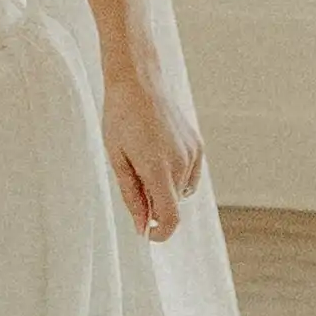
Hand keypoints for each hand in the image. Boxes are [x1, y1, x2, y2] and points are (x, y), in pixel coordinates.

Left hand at [104, 48, 205, 245]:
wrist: (139, 82)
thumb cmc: (120, 118)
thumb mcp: (117, 159)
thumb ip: (132, 195)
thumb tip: (141, 225)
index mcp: (158, 168)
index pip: (170, 218)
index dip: (160, 233)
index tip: (147, 232)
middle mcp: (181, 163)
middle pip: (173, 204)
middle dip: (154, 202)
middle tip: (132, 176)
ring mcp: (193, 154)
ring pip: (181, 190)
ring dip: (165, 188)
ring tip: (144, 159)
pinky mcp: (198, 145)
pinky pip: (190, 175)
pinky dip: (176, 175)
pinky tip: (159, 153)